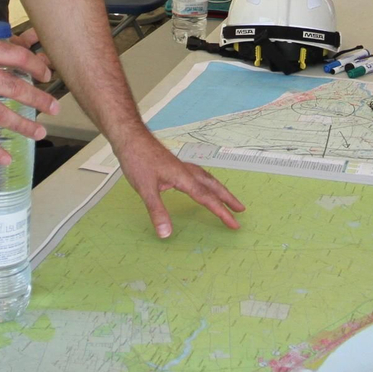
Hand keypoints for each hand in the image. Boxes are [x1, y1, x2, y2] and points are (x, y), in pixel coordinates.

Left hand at [113, 134, 244, 237]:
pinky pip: (198, 174)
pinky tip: (199, 184)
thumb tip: (166, 234)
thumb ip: (157, 212)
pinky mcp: (174, 165)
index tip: (235, 224)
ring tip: (227, 198)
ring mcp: (181, 167)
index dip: (222, 212)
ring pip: (207, 178)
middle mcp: (186, 171)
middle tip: (241, 209)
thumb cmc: (137, 160)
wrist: (131, 138)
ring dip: (219, 189)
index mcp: (183, 178)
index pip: (207, 198)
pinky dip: (206, 181)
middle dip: (228, 198)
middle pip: (213, 186)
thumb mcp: (145, 189)